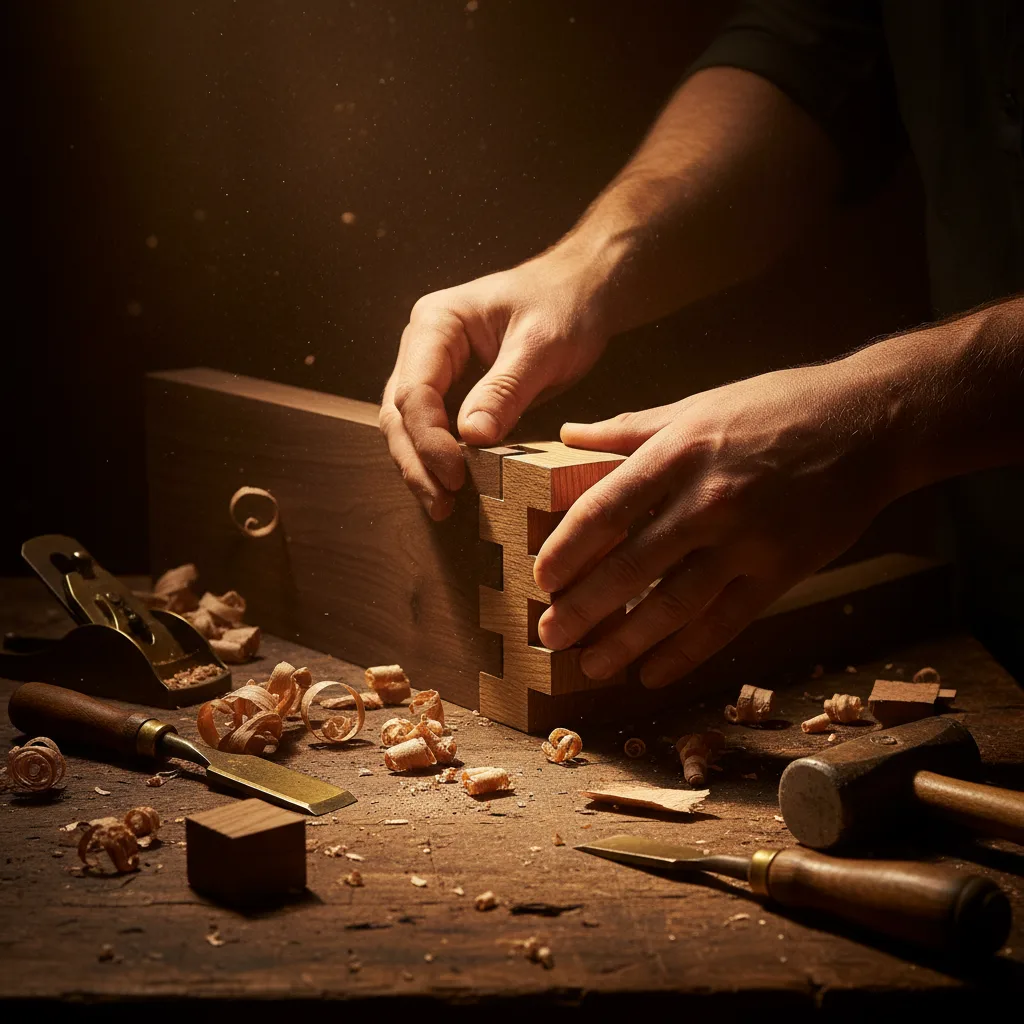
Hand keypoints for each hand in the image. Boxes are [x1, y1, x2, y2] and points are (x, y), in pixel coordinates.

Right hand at [380, 252, 609, 518]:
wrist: (580, 293)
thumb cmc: (562, 306)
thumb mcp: (541, 346)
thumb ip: (506, 389)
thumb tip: (472, 438)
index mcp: (437, 323)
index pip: (415, 389)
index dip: (430, 438)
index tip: (456, 475)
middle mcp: (423, 347)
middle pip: (400, 413)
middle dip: (417, 462)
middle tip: (442, 502)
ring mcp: (434, 371)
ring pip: (408, 427)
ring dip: (421, 468)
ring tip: (443, 506)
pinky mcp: (451, 393)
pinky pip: (433, 431)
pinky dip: (438, 462)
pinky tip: (452, 490)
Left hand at [533, 361, 900, 686]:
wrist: (868, 422)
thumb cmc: (777, 407)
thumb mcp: (698, 404)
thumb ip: (630, 429)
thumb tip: (569, 434)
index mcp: (678, 453)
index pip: (604, 510)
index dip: (566, 550)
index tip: (541, 578)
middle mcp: (708, 500)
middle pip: (630, 566)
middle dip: (583, 608)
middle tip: (549, 636)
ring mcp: (747, 540)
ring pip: (672, 605)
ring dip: (625, 642)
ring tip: (590, 667)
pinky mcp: (780, 571)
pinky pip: (724, 623)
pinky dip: (685, 653)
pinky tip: (652, 672)